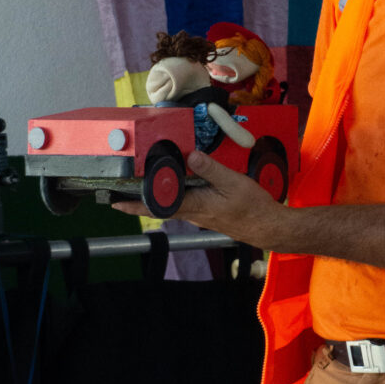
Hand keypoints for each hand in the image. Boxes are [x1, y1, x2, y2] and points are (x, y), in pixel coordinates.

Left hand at [112, 150, 285, 247]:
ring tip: (146, 181)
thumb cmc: (253, 209)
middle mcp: (193, 213)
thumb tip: (191, 156)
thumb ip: (211, 169)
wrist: (268, 227)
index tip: (116, 203)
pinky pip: (185, 202)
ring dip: (157, 195)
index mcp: (195, 205)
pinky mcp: (207, 212)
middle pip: (160, 206)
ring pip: (172, 204)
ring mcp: (200, 214)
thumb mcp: (233, 183)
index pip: (158, 206)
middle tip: (122, 190)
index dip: (135, 205)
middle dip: (140, 199)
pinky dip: (176, 194)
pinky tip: (179, 183)